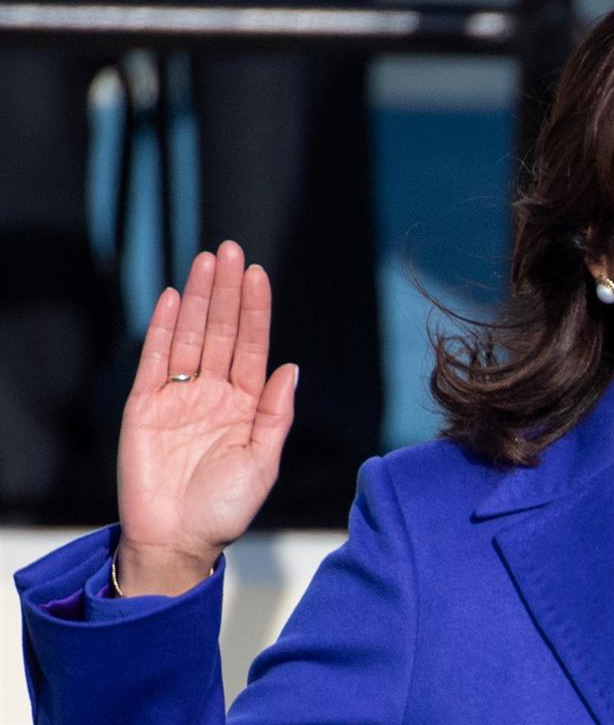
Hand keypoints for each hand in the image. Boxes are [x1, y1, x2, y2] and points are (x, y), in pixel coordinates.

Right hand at [115, 241, 297, 595]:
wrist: (177, 541)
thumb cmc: (225, 508)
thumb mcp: (262, 461)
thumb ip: (275, 414)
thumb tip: (292, 367)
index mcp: (245, 404)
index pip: (252, 346)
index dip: (255, 310)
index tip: (258, 274)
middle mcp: (213, 394)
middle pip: (221, 332)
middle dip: (226, 291)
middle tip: (230, 249)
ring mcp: (178, 397)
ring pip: (190, 337)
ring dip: (198, 299)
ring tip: (205, 261)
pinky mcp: (144, 407)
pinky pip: (155, 361)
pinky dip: (163, 329)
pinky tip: (174, 298)